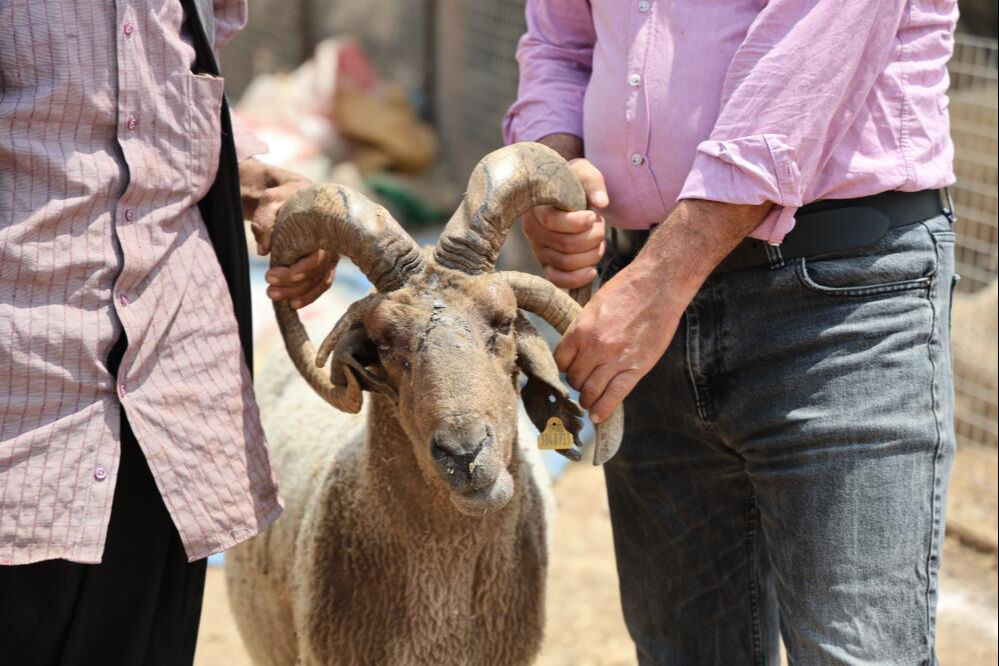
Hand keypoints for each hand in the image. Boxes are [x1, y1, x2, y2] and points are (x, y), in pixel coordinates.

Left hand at [238, 159, 336, 308]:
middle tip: (268, 284)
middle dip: (292, 284)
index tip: (276, 274)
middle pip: (317, 273)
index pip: (319, 256)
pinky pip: (320, 284)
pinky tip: (291, 304)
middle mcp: (331, 244)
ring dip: (297, 293)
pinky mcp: (324, 264)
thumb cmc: (284, 196)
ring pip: (318, 282)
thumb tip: (263, 250)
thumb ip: (264, 220)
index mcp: (323, 227)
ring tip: (272, 295)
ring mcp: (330, 256)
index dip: (302, 269)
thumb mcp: (270, 200)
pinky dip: (307, 296)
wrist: (295, 196)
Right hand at [523, 158, 608, 288]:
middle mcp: (533, 230)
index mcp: (537, 207)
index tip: (594, 215)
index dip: (578, 222)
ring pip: (566, 263)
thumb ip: (593, 183)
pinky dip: (577, 280)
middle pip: (565, 244)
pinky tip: (592, 270)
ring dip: (591, 254)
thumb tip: (601, 203)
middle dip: (592, 238)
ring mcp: (539, 249)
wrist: (566, 195)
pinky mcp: (546, 264)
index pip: (553, 221)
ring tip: (599, 241)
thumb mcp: (583, 173)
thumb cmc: (574, 182)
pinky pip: (558, 280)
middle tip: (601, 227)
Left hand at [555, 261, 681, 422]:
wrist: (658, 285)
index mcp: (580, 330)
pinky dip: (603, 409)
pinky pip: (614, 396)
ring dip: (587, 398)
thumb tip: (575, 350)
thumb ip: (583, 329)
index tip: (569, 370)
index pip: (561, 361)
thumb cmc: (627, 290)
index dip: (564, 368)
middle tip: (582, 384)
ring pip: (591, 391)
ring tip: (589, 400)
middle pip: (575, 379)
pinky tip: (597, 416)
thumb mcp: (594, 306)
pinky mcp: (636, 367)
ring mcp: (615, 359)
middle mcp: (594, 347)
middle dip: (576, 384)